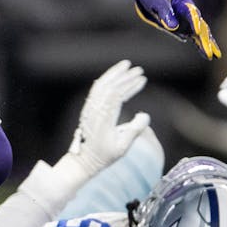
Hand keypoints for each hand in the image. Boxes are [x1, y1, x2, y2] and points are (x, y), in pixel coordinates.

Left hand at [64, 59, 151, 176]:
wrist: (82, 160)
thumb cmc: (103, 156)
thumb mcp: (122, 147)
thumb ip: (134, 131)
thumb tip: (144, 115)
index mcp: (104, 118)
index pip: (116, 94)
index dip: (129, 84)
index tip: (142, 78)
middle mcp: (95, 110)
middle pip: (109, 86)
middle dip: (125, 76)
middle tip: (139, 70)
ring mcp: (90, 109)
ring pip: (101, 86)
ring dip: (114, 74)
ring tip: (126, 66)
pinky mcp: (88, 109)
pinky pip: (96, 91)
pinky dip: (106, 81)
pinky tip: (114, 78)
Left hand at [132, 0, 220, 59]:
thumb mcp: (157, 1)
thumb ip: (165, 12)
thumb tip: (173, 26)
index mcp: (184, 3)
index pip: (191, 13)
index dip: (195, 22)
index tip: (197, 32)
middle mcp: (190, 14)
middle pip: (200, 27)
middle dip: (205, 40)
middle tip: (209, 52)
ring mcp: (188, 23)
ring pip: (201, 35)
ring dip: (207, 45)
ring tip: (215, 56)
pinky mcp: (184, 29)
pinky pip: (194, 39)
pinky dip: (200, 46)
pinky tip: (207, 55)